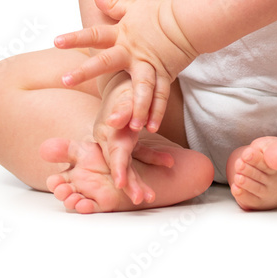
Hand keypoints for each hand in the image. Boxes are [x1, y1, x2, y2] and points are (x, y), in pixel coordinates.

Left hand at [55, 0, 197, 133]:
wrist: (187, 20)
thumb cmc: (159, 13)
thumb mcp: (133, 7)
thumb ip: (114, 4)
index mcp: (121, 35)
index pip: (95, 35)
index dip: (75, 38)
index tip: (56, 41)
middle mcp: (131, 51)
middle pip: (105, 60)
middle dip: (85, 71)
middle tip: (65, 80)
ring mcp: (148, 64)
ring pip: (139, 85)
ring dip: (132, 105)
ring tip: (119, 125)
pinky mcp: (164, 74)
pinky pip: (160, 95)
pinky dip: (156, 111)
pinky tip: (149, 128)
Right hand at [93, 72, 173, 204]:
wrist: (126, 78)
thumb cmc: (125, 86)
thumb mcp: (124, 94)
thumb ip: (122, 108)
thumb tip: (114, 121)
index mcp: (107, 131)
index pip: (112, 153)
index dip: (117, 169)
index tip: (121, 184)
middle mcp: (111, 138)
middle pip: (120, 165)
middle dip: (129, 183)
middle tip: (142, 199)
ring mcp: (120, 140)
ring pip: (130, 164)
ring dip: (139, 180)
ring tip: (150, 197)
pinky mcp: (129, 140)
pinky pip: (141, 153)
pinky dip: (154, 158)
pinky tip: (169, 161)